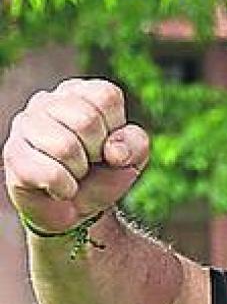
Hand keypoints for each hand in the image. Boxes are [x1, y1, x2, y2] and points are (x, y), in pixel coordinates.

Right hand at [3, 78, 148, 234]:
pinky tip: (61, 188)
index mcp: (80, 94)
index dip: (116, 131)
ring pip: (65, 147)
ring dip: (80, 171)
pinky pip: (50, 173)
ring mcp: (25, 125)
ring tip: (74, 174)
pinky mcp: (13, 154)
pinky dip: (65, 189)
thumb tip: (114, 151)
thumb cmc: (101, 175)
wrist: (74, 210)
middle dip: (97, 153)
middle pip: (86, 120)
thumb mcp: (130, 160)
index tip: (109, 147)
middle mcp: (47, 101)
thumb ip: (135, 145)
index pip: (106, 97)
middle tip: (90, 163)